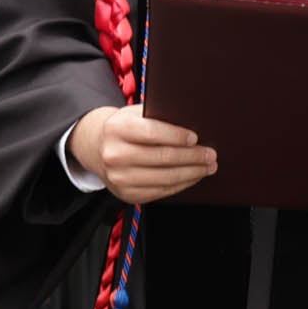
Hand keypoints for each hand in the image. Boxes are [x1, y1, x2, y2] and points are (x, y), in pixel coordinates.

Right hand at [70, 104, 215, 204]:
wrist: (97, 148)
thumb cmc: (124, 128)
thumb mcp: (134, 114)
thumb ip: (157, 116)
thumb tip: (192, 124)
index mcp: (117, 129)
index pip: (153, 133)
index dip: (178, 136)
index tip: (196, 138)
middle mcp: (115, 155)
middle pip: (163, 158)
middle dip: (193, 157)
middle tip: (210, 154)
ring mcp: (120, 178)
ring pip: (165, 178)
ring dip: (192, 173)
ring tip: (207, 167)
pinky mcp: (127, 194)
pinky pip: (161, 191)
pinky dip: (181, 184)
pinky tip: (192, 177)